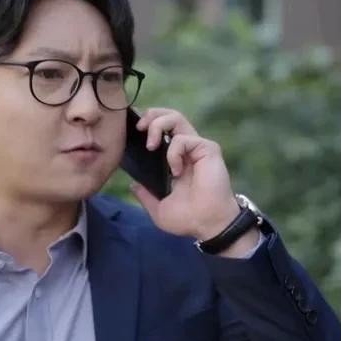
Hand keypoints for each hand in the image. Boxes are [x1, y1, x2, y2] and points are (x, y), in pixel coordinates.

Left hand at [130, 108, 258, 255]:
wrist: (207, 225)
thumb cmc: (188, 219)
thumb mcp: (158, 209)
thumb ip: (145, 195)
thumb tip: (133, 185)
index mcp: (174, 160)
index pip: (160, 131)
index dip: (147, 124)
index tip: (132, 130)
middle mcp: (186, 150)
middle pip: (168, 116)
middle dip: (150, 115)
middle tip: (139, 128)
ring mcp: (196, 148)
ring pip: (176, 118)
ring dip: (158, 125)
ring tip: (150, 145)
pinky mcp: (207, 149)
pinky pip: (183, 139)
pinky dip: (173, 152)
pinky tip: (176, 171)